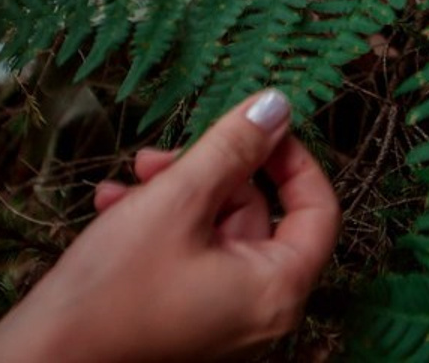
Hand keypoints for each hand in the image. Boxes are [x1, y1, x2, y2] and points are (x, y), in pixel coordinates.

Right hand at [0, 89, 340, 362]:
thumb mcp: (179, 198)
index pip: (318, 209)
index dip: (293, 158)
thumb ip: (234, 146)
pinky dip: (156, 224)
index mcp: (277, 290)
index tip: (258, 125)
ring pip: (213, 229)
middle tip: (160, 155)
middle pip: (256, 214)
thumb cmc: (110, 292)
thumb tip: (277, 104)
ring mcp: (218, 322)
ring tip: (129, 178)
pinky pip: (186, 258)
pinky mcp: (181, 323)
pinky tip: (112, 204)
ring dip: (174, 191)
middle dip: (209, 170)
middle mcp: (258, 313)